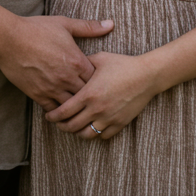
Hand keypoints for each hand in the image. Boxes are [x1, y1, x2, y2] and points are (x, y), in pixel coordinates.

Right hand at [0, 16, 113, 111]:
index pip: (97, 79)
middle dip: (89, 96)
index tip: (97, 80)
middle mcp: (67, 78)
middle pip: (86, 95)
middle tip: (91, 97)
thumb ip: (89, 27)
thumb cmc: (36, 29)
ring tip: (78, 108)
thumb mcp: (65, 24)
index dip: (98, 81)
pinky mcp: (38, 94)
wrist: (8, 39)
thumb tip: (110, 24)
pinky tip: (60, 110)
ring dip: (75, 106)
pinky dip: (58, 111)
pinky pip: (53, 109)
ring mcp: (52, 88)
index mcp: (77, 61)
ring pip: (71, 106)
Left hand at [44, 51, 160, 139]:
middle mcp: (97, 109)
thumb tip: (68, 62)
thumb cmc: (122, 64)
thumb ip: (82, 63)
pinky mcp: (120, 123)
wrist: (147, 75)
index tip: (48, 115)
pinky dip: (95, 134)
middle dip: (61, 126)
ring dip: (77, 132)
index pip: (64, 111)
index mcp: (88, 94)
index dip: (53, 116)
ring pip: (86, 135)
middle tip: (58, 123)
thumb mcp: (99, 59)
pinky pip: (103, 136)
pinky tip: (92, 126)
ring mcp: (109, 118)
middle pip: (72, 126)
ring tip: (74, 126)